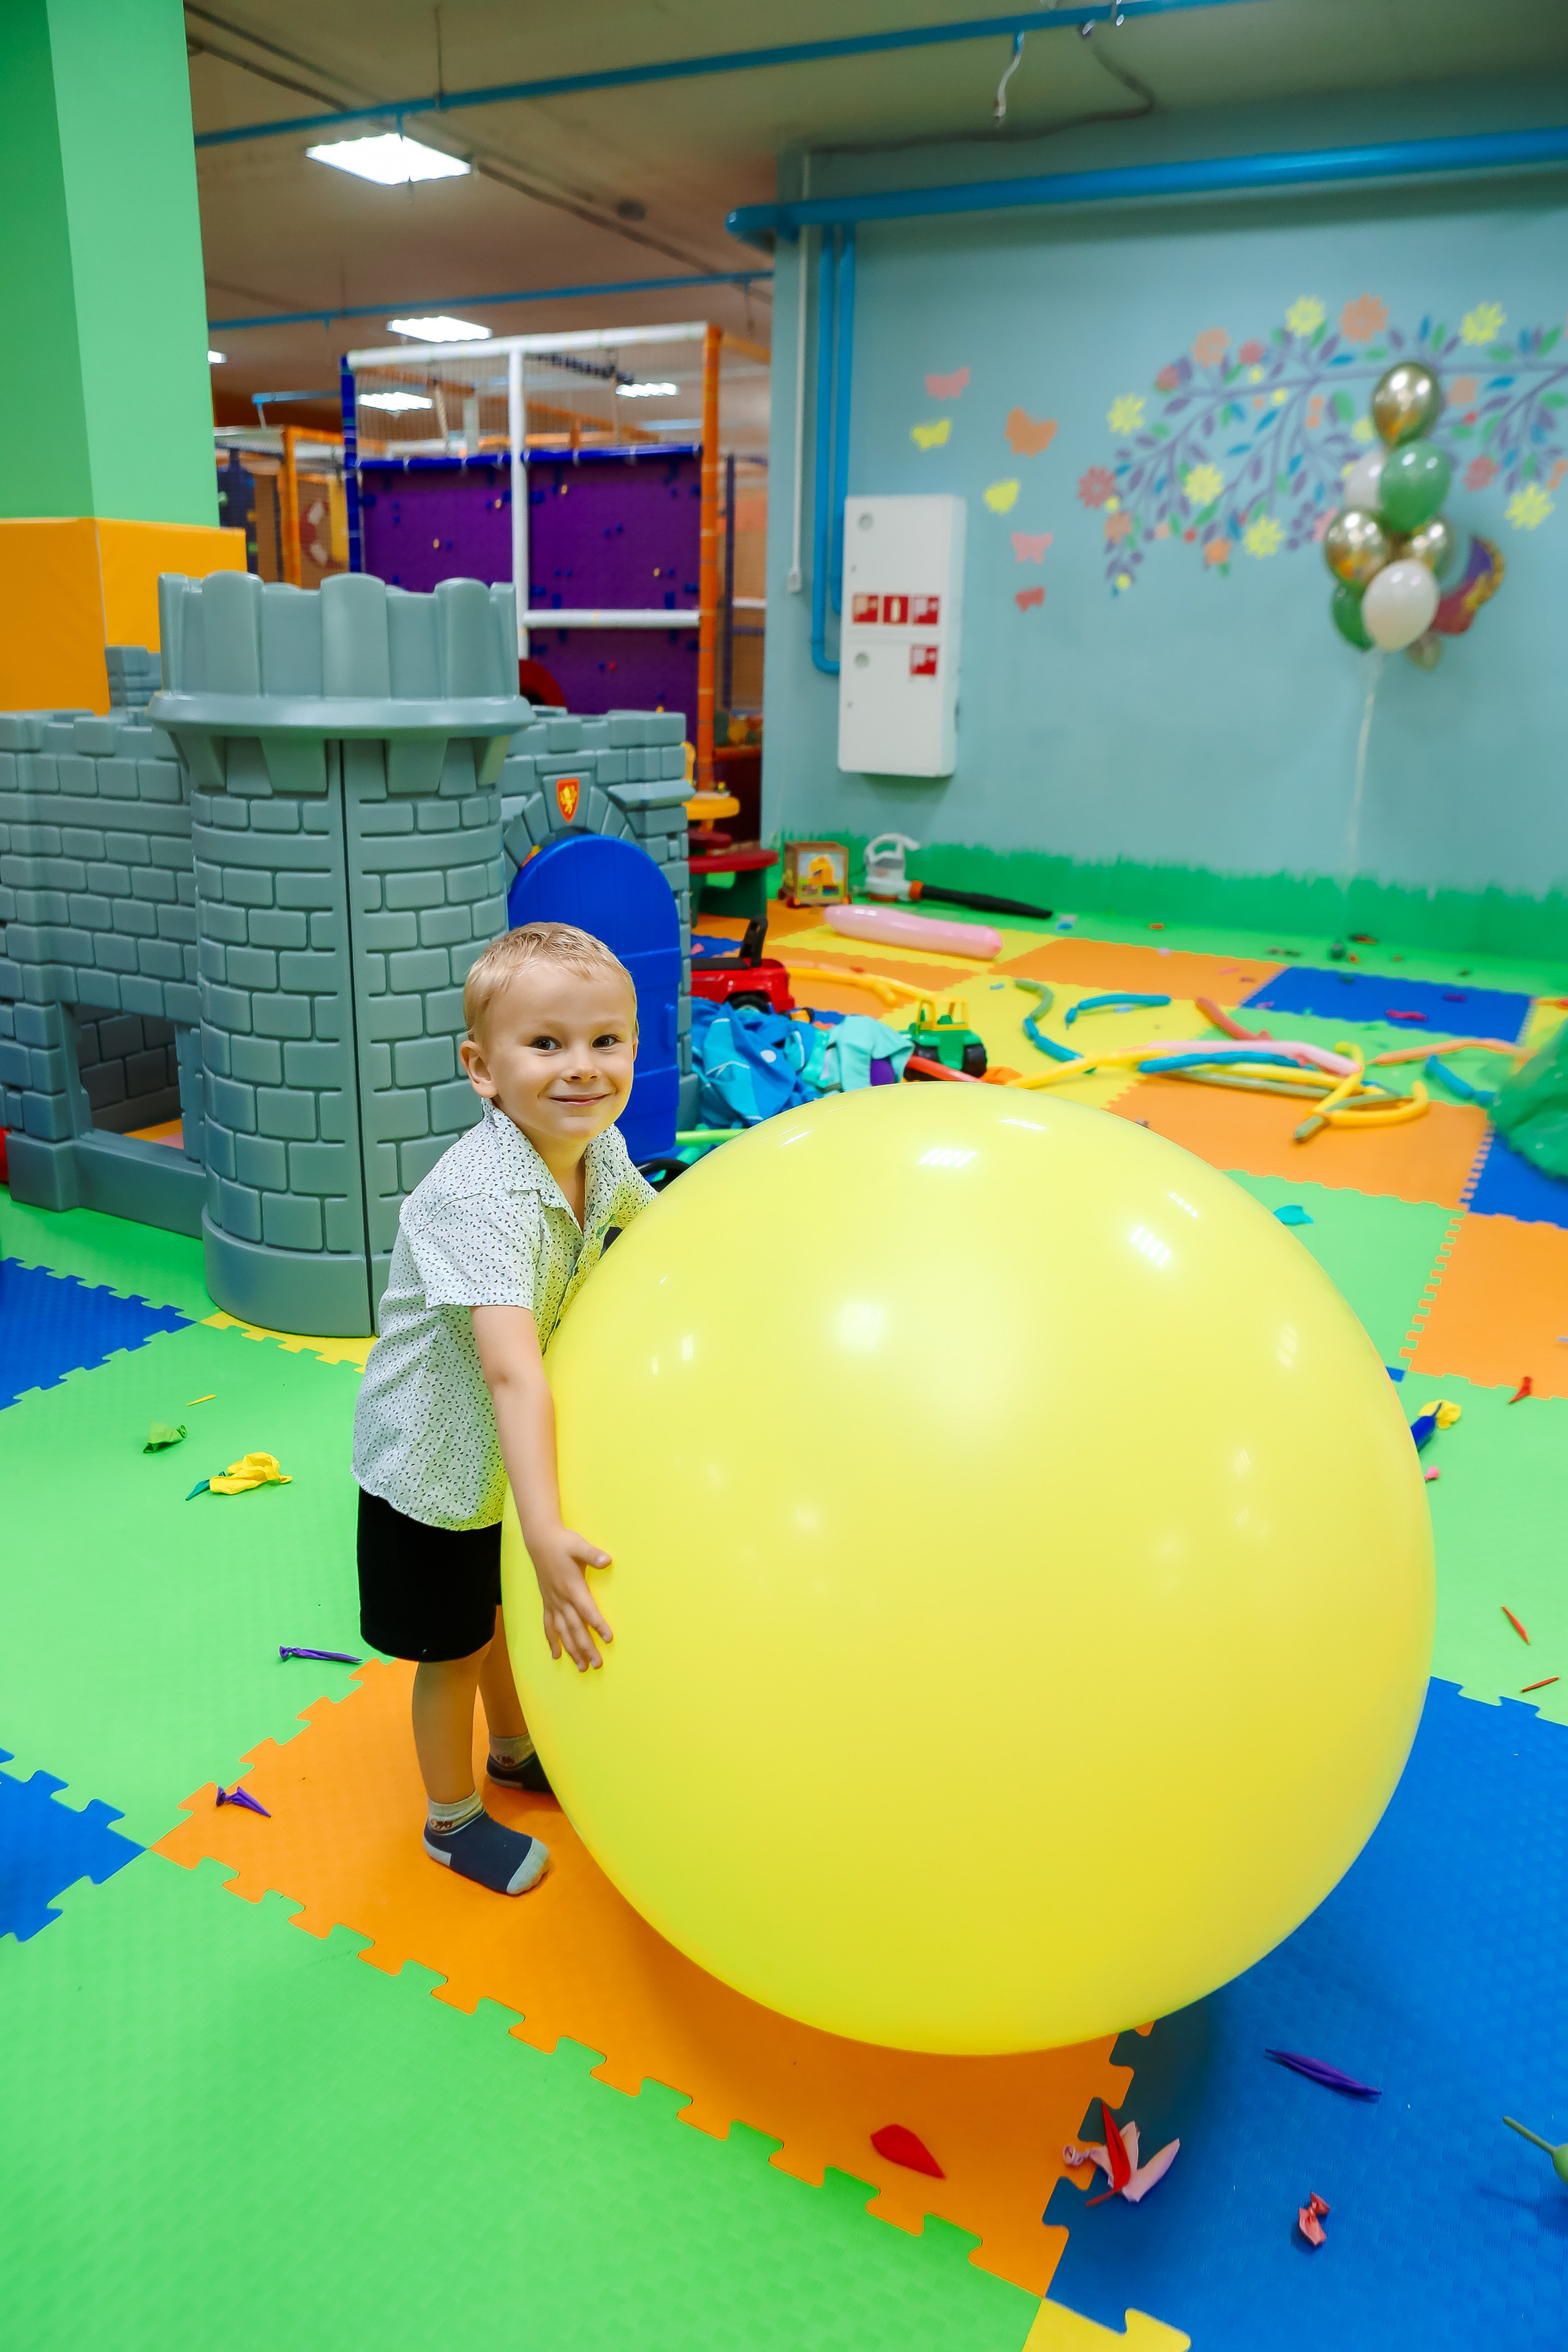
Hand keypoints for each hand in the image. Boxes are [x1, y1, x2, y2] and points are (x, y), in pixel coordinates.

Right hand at [528, 1524, 613, 1670]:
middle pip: (575, 1628)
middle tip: (596, 1665)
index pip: (588, 1611)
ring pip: (562, 1632)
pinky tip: (555, 1656)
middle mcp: (562, 1599)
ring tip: (581, 1667)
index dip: (598, 1625)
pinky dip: (552, 1641)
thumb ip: (593, 1555)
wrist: (540, 1541)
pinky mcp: (547, 1602)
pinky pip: (548, 1626)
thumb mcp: (579, 1546)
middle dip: (586, 1647)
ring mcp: (553, 1603)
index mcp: (572, 1587)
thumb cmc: (563, 1543)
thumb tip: (607, 1560)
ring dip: (571, 1650)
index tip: (608, 1639)